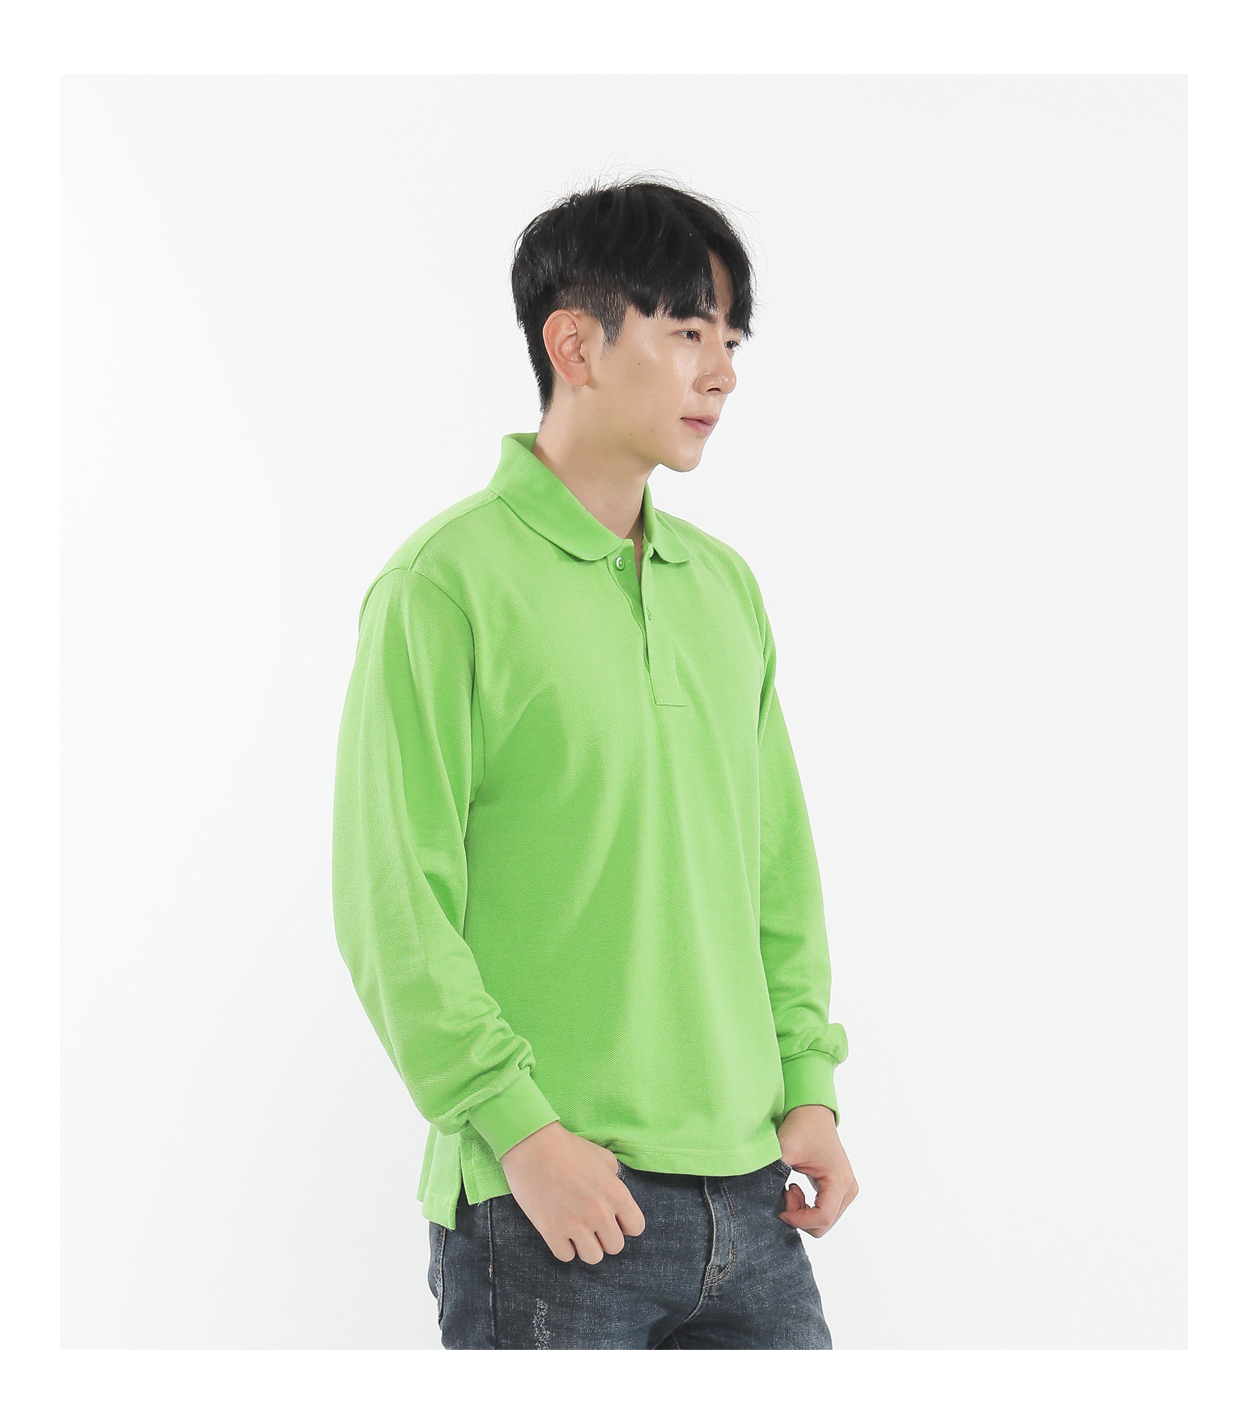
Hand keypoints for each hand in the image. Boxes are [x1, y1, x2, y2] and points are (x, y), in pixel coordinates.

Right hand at [499, 1121, 645, 1263]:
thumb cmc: (568, 1147)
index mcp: (616, 1193)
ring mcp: (576, 1224)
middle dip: (605, 1236)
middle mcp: (600, 1213)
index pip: (636, 1227)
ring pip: (593, 1257)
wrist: (532, 1145)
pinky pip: (566, 1256)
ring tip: (577, 1231)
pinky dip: (564, 1247)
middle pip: (615, 1247)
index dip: (625, 1224)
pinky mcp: (552, 1232)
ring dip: (586, 1246)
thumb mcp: (602, 1157)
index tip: (614, 1218)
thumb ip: (614, 1178)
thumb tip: (614, 1195)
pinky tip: (560, 1231)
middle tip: (592, 1224)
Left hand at [777, 1104, 857, 1235]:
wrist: (812, 1113)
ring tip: (789, 1189)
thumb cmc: (801, 1128)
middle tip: (785, 1193)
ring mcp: (847, 1191)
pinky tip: (796, 1189)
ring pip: (824, 1221)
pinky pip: (824, 1212)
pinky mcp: (840, 1190)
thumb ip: (775, 1178)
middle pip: (824, 1225)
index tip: (780, 1208)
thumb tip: (763, 1201)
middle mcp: (848, 1189)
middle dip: (800, 1216)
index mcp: (839, 1180)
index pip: (822, 1218)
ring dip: (803, 1213)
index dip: (798, 1220)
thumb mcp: (785, 1153)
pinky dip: (807, 1209)